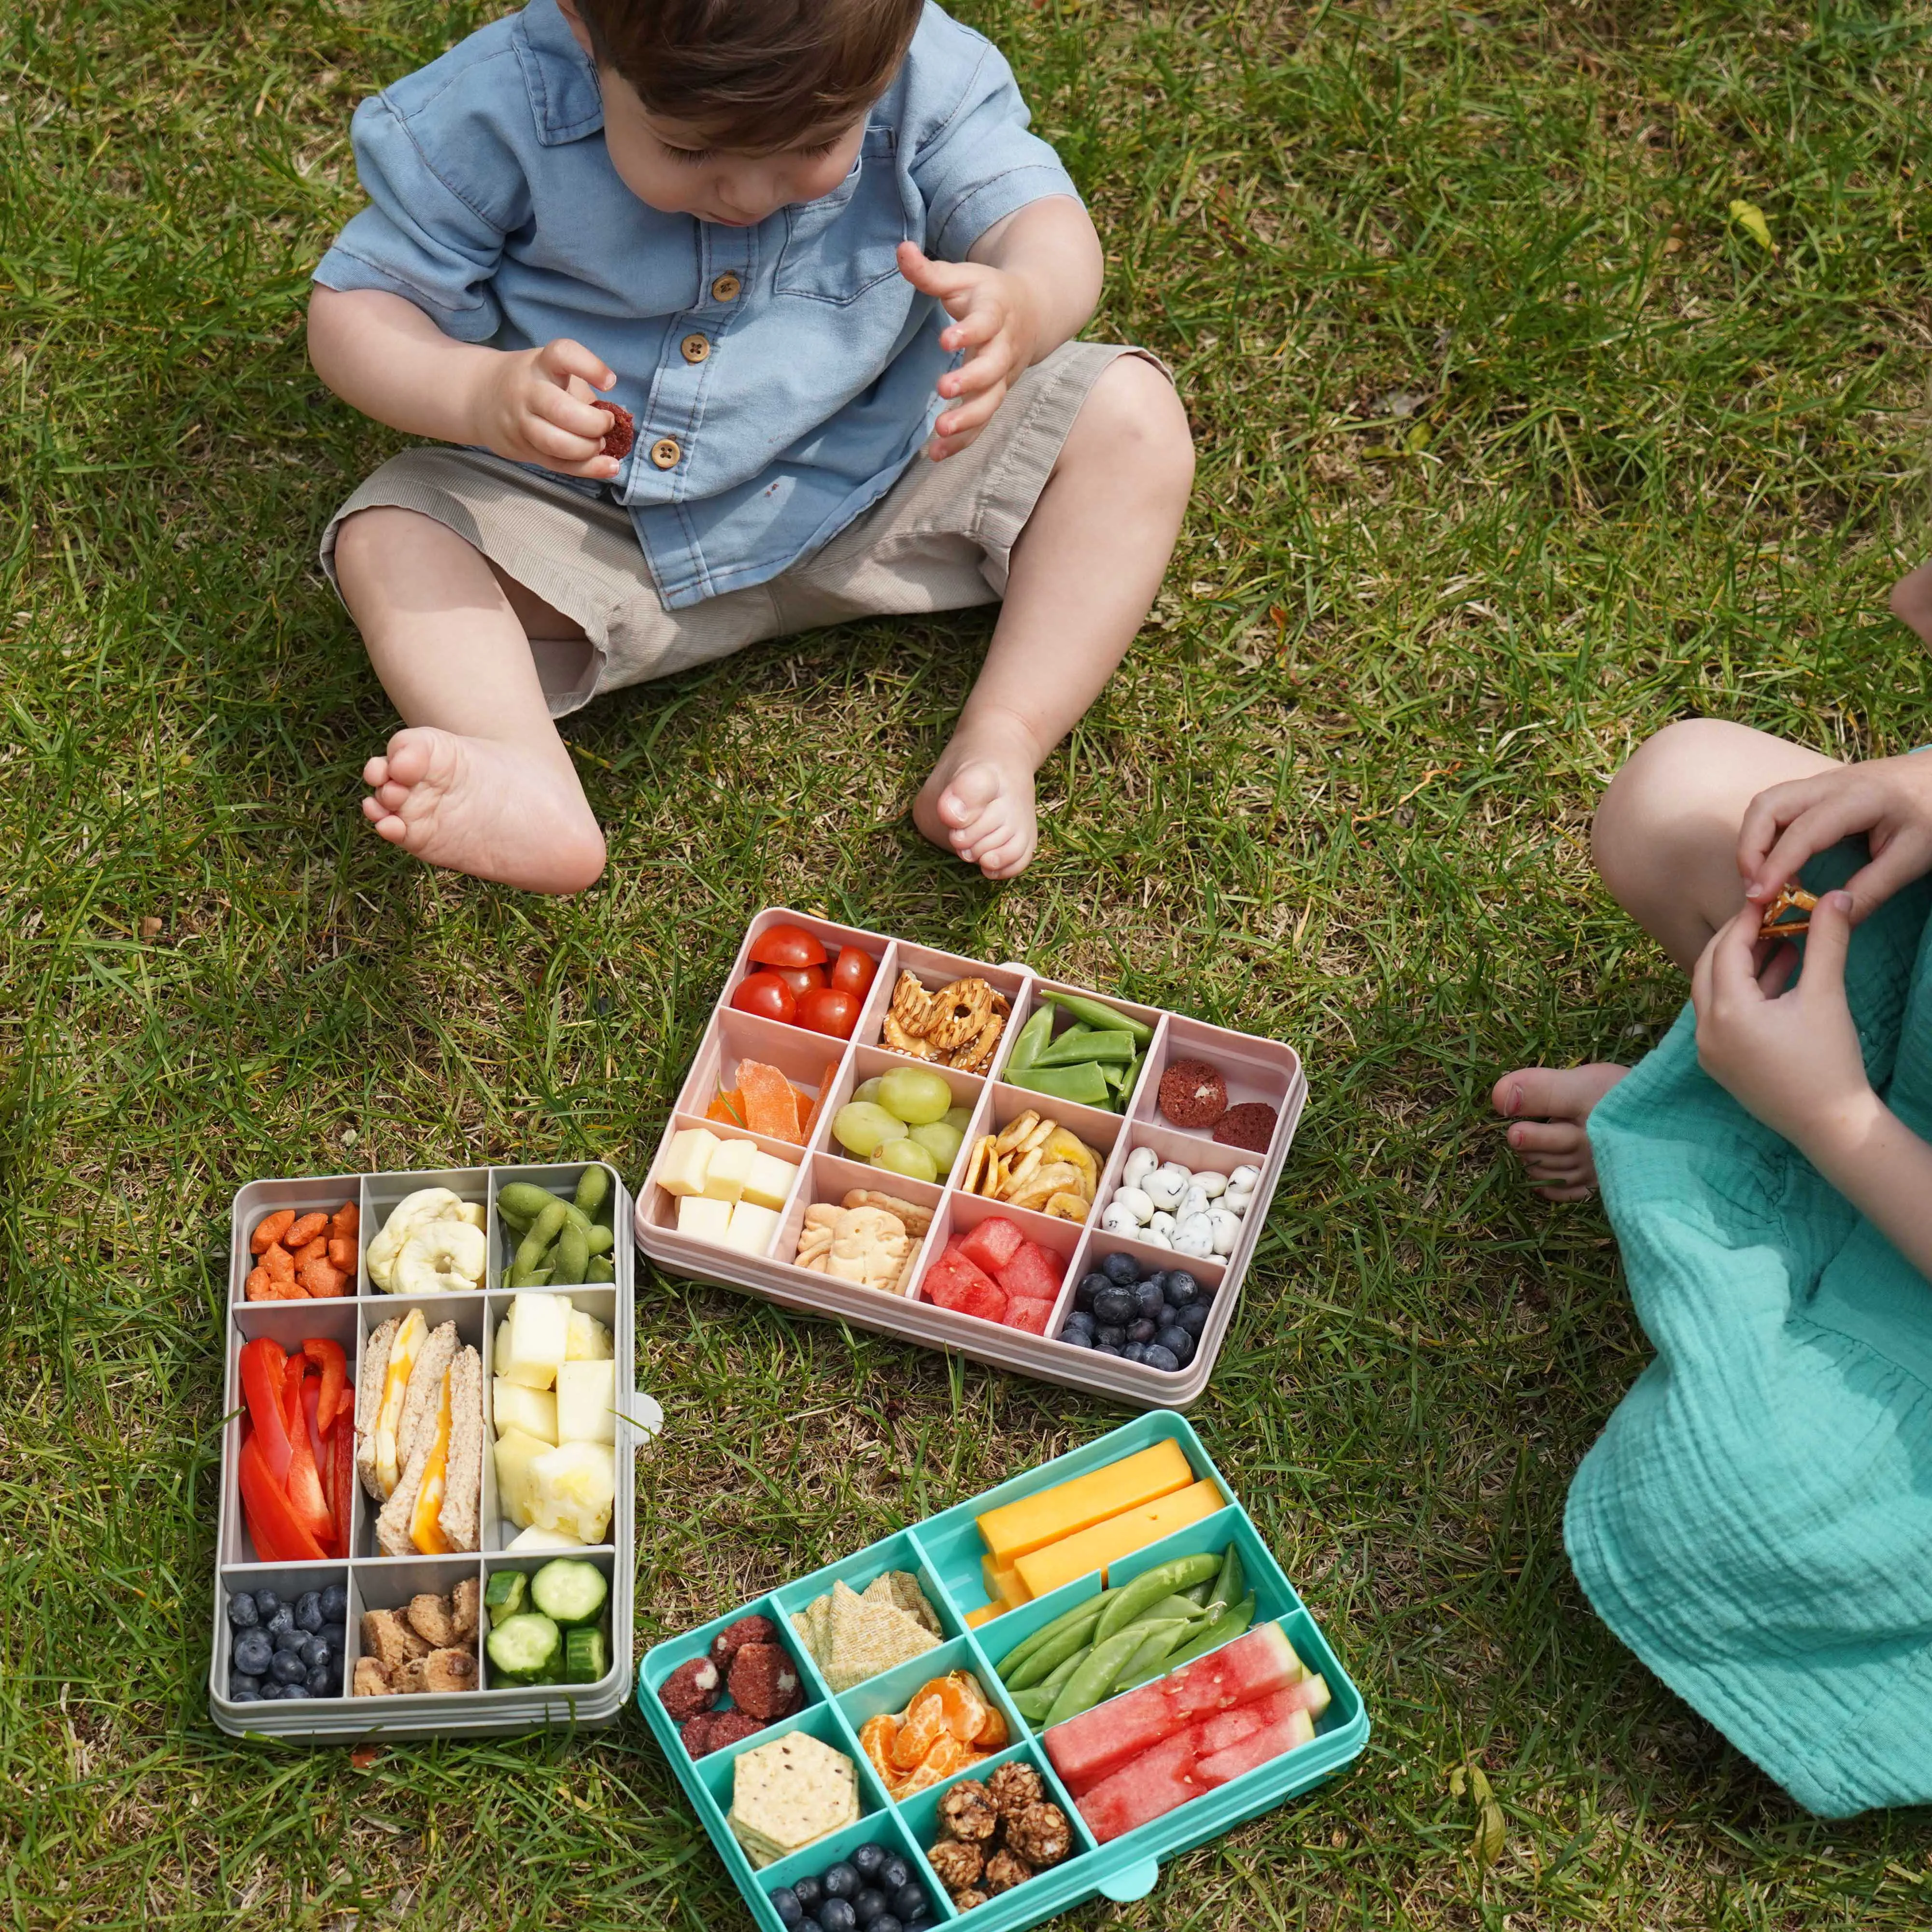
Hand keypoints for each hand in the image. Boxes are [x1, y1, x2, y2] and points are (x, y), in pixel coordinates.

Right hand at [465, 338, 621, 479]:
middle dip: (594, 424)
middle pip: (561, 410)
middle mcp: (527, 391)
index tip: (610, 382)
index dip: (590, 366)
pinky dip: (588, 469)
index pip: (562, 355)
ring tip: (600, 444)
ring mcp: (521, 422)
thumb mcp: (553, 373)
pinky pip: (558, 464)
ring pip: (556, 443)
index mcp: (541, 364)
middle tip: (607, 424)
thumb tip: (621, 420)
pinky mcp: (523, 449)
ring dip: (588, 449)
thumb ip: (582, 391)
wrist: (482, 397)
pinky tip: (609, 467)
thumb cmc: (535, 384)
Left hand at [898, 242, 1040, 459]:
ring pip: (991, 402)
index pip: (986, 323)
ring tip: (941, 431)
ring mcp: (1002, 377)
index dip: (968, 331)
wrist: (1033, 312)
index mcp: (997, 313)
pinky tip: (937, 453)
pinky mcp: (995, 397)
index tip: (945, 339)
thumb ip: (930, 272)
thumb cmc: (988, 293)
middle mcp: (1004, 348)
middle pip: (993, 369)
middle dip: (971, 381)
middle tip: (944, 388)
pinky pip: (982, 423)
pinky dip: (963, 440)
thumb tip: (900, 249)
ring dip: (968, 419)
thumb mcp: (963, 277)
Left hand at [1690, 891, 1870, 1151]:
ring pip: (1715, 991)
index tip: (1767, 900)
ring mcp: (1709, 1049)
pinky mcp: (1720, 1063)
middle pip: (1710, 967)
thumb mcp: (1826, 995)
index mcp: (1726, 1011)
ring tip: (1781, 942)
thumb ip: (1826, 941)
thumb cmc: (1828, 1061)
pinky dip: (1743, 993)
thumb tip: (1836, 896)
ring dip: (1743, 965)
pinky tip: (1778, 975)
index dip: (1747, 920)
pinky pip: (1722, 1016)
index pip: (1726, 949)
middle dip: (1738, 939)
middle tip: (1769, 918)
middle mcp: (1706, 1030)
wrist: (1829, 1124)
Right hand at [1737, 754, 1931, 922]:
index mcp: (1857, 799)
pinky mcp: (1817, 790)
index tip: (1760, 899)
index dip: (1776, 866)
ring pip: (1765, 804)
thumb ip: (1873, 889)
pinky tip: (1780, 864)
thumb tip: (1832, 922)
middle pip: (1767, 806)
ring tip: (1763, 879)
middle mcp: (1829, 785)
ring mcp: (1820, 784)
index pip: (1803, 831)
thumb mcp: (1913, 857)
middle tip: (1756, 888)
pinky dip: (1765, 836)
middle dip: (1750, 849)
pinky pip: (1776, 808)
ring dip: (1753, 841)